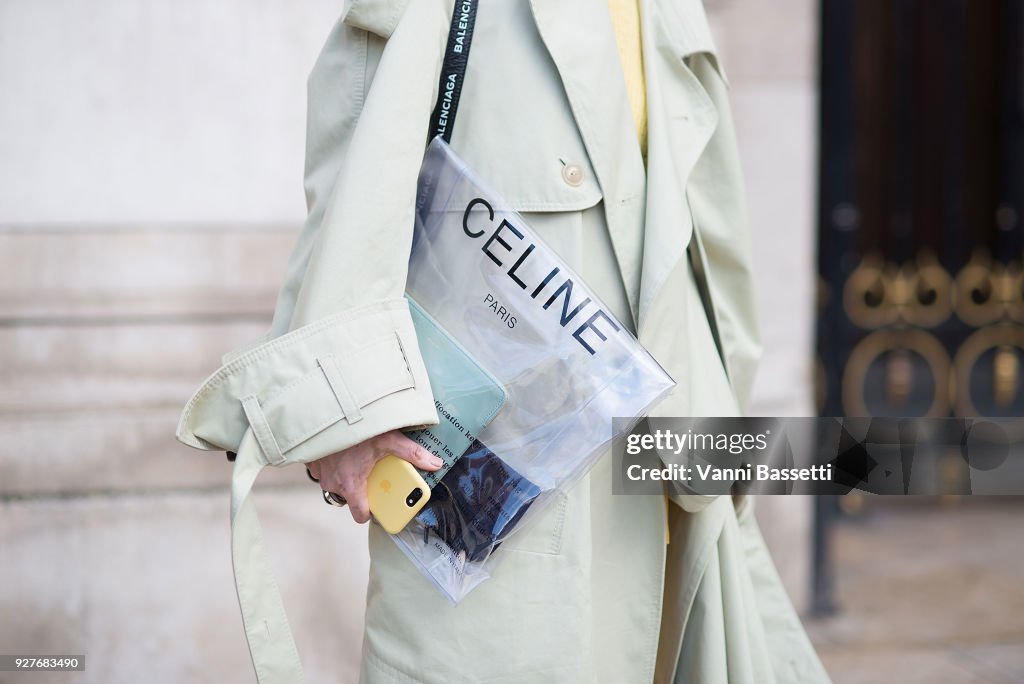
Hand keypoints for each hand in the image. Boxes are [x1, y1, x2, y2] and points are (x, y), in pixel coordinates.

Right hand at [306, 430, 441, 523]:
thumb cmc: (352, 427)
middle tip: (372, 474)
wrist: (325, 412)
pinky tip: (344, 452)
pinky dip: (335, 465)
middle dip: (363, 488)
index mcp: (351, 484)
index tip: (380, 504)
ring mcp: (321, 474)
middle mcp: (333, 483)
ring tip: (359, 460)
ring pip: (337, 483)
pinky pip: (326, 471)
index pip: (360, 514)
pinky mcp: (314, 463)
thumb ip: (412, 453)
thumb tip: (434, 463)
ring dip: (348, 475)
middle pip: (350, 497)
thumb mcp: (388, 439)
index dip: (371, 512)